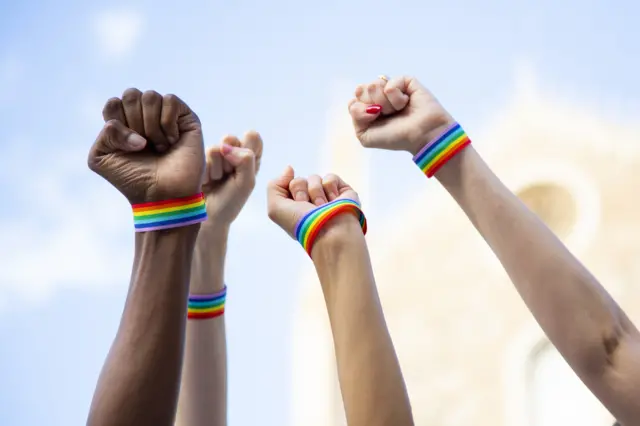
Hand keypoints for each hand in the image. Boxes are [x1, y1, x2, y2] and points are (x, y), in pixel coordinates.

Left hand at [88, 89, 204, 202]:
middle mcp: (146, 116)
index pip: (114, 102)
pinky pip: (170, 101)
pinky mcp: (187, 118)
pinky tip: (172, 141)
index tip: (126, 146)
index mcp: (125, 123)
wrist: (161, 195)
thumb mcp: (101, 158)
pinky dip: (167, 123)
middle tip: (144, 146)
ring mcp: (167, 116)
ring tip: (159, 147)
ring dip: (151, 126)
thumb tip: (137, 133)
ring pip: (150, 97)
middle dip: (134, 122)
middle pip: (131, 94)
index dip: (117, 122)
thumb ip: (105, 133)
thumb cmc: (133, 180)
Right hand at [201, 131, 262, 227]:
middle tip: (229, 176)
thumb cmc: (230, 202)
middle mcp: (233, 152)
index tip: (243, 169)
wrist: (207, 216)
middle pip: (231, 138)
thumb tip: (226, 146)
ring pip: (216, 149)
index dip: (247, 150)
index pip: (252, 136)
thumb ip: (245, 160)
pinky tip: (206, 181)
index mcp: (250, 156)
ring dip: (217, 169)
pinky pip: (202, 157)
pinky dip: (206, 172)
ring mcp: (216, 155)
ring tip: (216, 181)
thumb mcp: (247, 183)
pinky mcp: (199, 159)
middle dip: (230, 160)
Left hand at [267, 167, 359, 238]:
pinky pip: (330, 177)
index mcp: (294, 207)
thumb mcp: (275, 208)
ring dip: (316, 193)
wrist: (328, 231)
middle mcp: (310, 202)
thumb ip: (274, 185)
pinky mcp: (342, 192)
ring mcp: (326, 196)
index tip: (295, 207)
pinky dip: (330, 189)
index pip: (287, 186)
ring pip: (314, 178)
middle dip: (301, 193)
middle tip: (308, 208)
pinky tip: (333, 202)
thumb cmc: (302, 223)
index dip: (289, 193)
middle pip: (299, 180)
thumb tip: (290, 168)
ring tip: (322, 208)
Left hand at [348, 76, 454, 154]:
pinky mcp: (405, 81)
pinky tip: (406, 103)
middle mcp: (378, 97)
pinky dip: (396, 97)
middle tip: (385, 114)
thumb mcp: (366, 136)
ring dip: (384, 103)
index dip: (359, 109)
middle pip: (360, 90)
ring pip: (373, 85)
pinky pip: (390, 83)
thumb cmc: (396, 137)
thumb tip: (361, 98)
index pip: (353, 101)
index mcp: (368, 110)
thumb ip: (355, 118)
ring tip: (397, 110)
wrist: (420, 134)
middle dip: (371, 105)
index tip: (372, 119)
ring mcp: (391, 88)